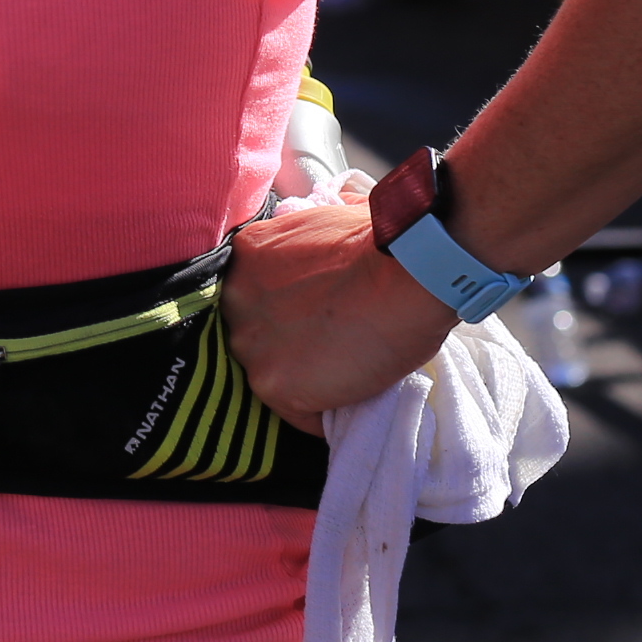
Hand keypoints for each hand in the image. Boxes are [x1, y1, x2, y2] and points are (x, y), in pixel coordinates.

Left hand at [223, 198, 459, 432]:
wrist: (407, 276)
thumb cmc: (383, 246)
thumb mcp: (323, 226)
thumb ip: (302, 248)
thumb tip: (322, 249)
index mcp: (245, 255)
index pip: (255, 296)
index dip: (287, 311)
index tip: (314, 318)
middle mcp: (234, 299)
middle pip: (257, 334)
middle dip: (289, 344)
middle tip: (332, 346)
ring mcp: (249, 344)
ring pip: (273, 375)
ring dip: (306, 381)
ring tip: (346, 375)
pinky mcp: (273, 384)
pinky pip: (297, 414)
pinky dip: (324, 415)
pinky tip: (352, 398)